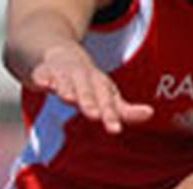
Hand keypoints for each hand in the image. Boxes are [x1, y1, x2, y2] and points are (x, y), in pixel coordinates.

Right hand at [30, 43, 153, 133]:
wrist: (56, 53)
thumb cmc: (87, 82)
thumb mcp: (107, 95)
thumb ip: (126, 110)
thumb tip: (150, 113)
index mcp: (100, 85)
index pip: (107, 102)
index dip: (111, 115)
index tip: (115, 130)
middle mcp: (83, 77)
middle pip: (87, 90)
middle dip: (90, 101)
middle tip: (93, 115)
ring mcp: (62, 73)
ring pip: (66, 80)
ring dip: (67, 87)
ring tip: (67, 97)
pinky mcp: (43, 71)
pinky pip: (42, 73)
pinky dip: (42, 77)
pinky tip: (42, 84)